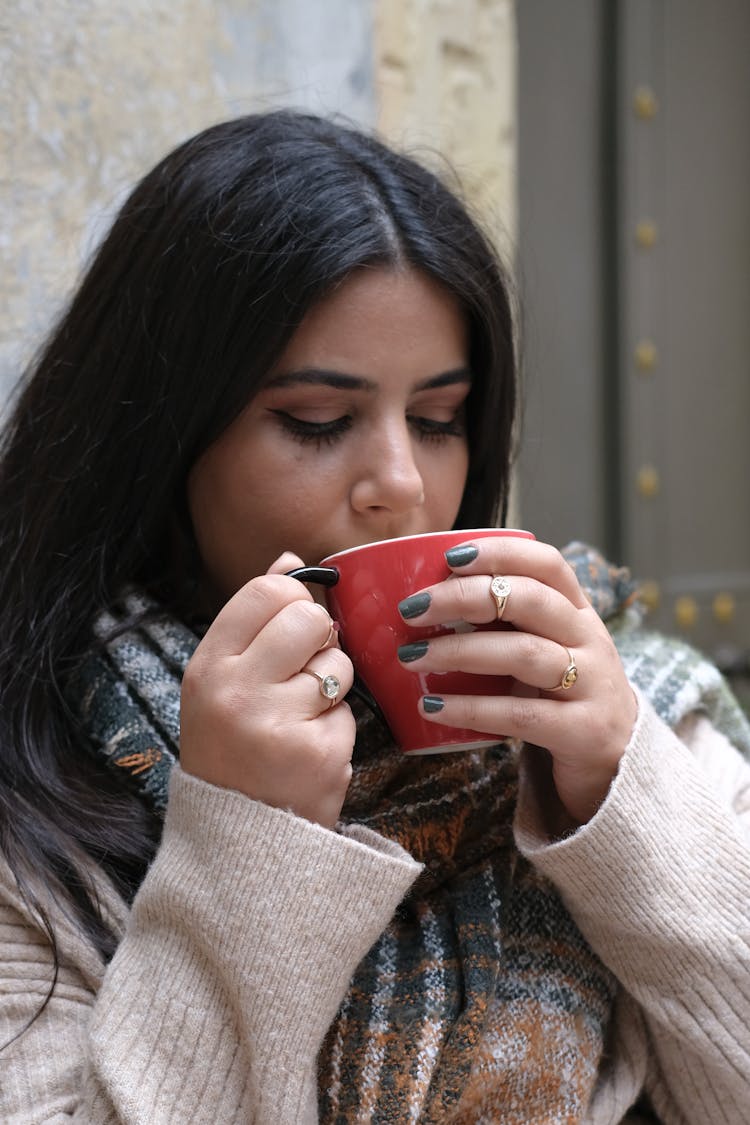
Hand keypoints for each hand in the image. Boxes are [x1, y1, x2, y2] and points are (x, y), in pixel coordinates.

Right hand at [180, 553, 355, 828]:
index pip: (267, 590)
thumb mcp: (223, 681)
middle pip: (310, 619)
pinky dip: (337, 729)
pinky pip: (350, 712)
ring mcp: (277, 724)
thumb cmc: (232, 747)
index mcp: (208, 667)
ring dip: (331, 688)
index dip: (291, 603)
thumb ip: (255, 619)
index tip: (286, 631)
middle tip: (298, 677)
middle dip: (318, 642)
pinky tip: (308, 751)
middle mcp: (236, 692)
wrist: (239, 837)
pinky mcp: (318, 753)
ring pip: (338, 664)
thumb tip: (290, 558)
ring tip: (299, 720)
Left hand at [397, 537, 636, 824]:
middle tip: (412, 610)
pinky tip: (431, 706)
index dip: (502, 552)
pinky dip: (470, 709)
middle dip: (465, 597)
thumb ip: (505, 623)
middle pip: (530, 601)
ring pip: (524, 654)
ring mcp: (591, 684)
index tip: (452, 556)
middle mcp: (589, 639)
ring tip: (410, 657)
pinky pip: (519, 714)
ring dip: (460, 651)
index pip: (548, 564)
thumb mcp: (547, 647)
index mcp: (577, 611)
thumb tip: (426, 600)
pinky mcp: (582, 731)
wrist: (621, 757)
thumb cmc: (563, 692)